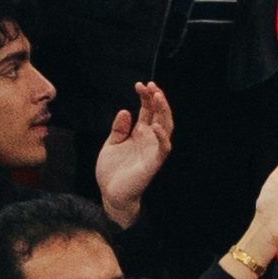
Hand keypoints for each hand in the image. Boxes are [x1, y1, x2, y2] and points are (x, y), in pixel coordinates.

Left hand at [95, 83, 173, 220]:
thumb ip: (119, 128)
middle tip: (152, 86)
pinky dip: (161, 136)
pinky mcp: (153, 163)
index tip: (140, 84)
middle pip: (160, 116)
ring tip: (158, 97)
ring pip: (166, 128)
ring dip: (164, 112)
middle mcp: (149, 140)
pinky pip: (162, 148)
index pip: (148, 111)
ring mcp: (153, 150)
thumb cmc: (113, 170)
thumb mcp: (112, 144)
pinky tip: (154, 125)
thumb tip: (125, 110)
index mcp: (140, 134)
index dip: (146, 97)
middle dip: (158, 100)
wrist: (111, 194)